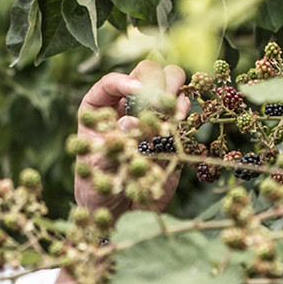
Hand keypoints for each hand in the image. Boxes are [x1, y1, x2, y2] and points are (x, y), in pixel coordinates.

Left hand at [74, 58, 188, 216]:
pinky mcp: (171, 128)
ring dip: (173, 89)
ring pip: (169, 81)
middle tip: (159, 101)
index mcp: (99, 109)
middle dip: (155, 82)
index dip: (123, 81)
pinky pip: (182, 107)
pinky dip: (184, 107)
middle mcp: (126, 104)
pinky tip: (181, 118)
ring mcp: (151, 113)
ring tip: (172, 110)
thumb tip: (128, 121)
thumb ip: (112, 146)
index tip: (136, 89)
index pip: (111, 83)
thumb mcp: (98, 170)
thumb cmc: (98, 188)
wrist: (120, 211)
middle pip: (146, 72)